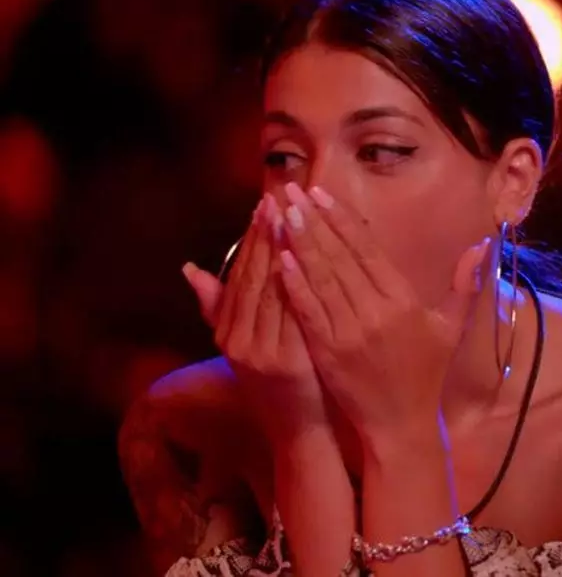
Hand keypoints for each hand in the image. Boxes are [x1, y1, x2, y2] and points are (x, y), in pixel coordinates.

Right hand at [185, 196, 327, 445]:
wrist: (300, 434)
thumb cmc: (281, 385)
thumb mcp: (246, 346)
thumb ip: (219, 308)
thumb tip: (189, 269)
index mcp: (227, 332)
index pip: (238, 274)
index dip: (251, 238)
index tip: (264, 205)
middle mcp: (237, 340)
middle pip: (252, 276)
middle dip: (266, 235)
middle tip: (278, 197)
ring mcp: (260, 352)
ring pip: (269, 290)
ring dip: (280, 250)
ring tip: (292, 215)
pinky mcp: (285, 362)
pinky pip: (290, 313)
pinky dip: (294, 283)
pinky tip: (302, 258)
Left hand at [274, 182, 489, 443]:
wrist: (400, 426)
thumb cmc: (426, 375)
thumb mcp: (450, 329)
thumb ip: (465, 285)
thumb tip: (483, 244)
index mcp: (404, 303)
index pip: (368, 251)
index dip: (343, 220)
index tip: (322, 194)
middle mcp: (375, 313)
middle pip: (339, 258)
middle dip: (314, 221)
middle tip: (293, 190)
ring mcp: (348, 333)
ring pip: (319, 278)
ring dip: (298, 243)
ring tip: (281, 213)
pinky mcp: (326, 352)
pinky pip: (307, 311)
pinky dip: (293, 283)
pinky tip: (279, 259)